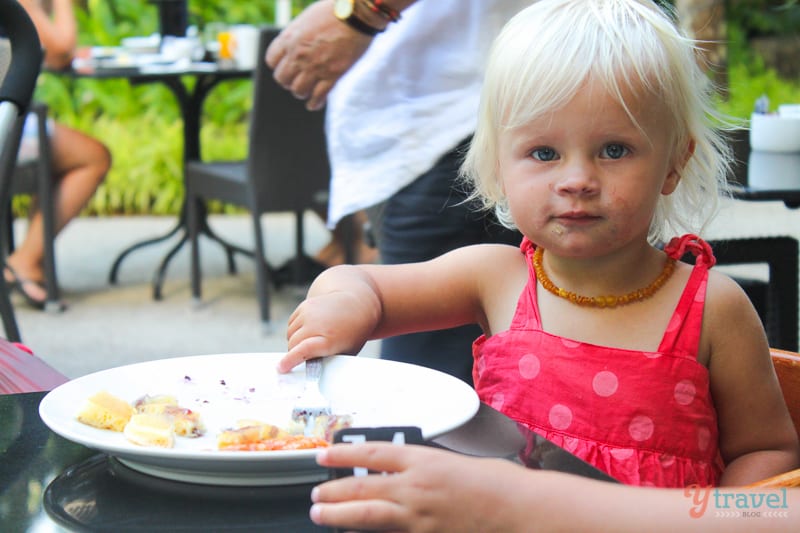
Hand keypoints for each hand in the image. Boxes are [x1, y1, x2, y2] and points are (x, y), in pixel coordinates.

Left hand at [265, 0, 373, 110]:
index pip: (271, 60)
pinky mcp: (332, 76)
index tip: (284, 67)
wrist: (356, 15)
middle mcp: (298, 55)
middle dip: (288, 81)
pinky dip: (314, 103)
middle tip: (295, 80)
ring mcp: (315, 67)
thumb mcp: (306, 18)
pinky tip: (314, 104)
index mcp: (290, 38)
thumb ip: (297, 34)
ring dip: (301, 92)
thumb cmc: (334, 11)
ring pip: (298, 91)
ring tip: (306, 90)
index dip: (277, 65)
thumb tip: (294, 45)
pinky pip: (318, 96)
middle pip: (282, 79)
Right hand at [280, 275, 380, 372]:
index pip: (303, 350)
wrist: (356, 305)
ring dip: (295, 342)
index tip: (282, 368)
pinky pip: (291, 324)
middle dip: (295, 353)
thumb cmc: (352, 334)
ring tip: (311, 341)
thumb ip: (327, 361)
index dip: (290, 360)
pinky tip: (309, 331)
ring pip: (290, 334)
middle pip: (293, 344)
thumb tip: (310, 372)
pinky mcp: (305, 306)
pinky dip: (295, 331)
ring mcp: (309, 313)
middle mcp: (316, 324)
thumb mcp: (345, 352)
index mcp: (329, 339)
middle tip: (306, 356)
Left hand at [310, 443, 527, 531]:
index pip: (372, 453)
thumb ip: (424, 468)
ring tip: (321, 514)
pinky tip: (357, 532)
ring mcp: (419, 517)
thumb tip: (402, 473)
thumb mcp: (455, 463)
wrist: (520, 510)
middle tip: (315, 494)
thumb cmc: (497, 483)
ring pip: (367, 515)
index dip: (343, 454)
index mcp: (423, 461)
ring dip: (340, 515)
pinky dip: (371, 532)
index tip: (323, 455)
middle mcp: (416, 488)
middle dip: (333, 491)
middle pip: (361, 487)